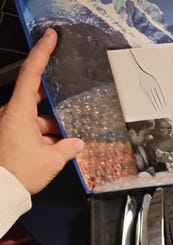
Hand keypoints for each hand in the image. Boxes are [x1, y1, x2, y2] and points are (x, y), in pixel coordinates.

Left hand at [0, 28, 83, 193]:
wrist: (1, 191)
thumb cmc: (21, 170)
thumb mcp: (51, 159)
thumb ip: (67, 148)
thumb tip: (77, 143)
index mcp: (19, 112)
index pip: (31, 75)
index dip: (42, 53)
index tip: (50, 37)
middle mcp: (12, 115)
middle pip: (36, 98)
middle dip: (55, 102)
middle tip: (70, 97)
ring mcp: (11, 128)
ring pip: (37, 119)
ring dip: (54, 128)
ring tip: (72, 140)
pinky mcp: (12, 140)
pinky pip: (33, 132)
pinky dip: (47, 139)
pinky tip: (62, 149)